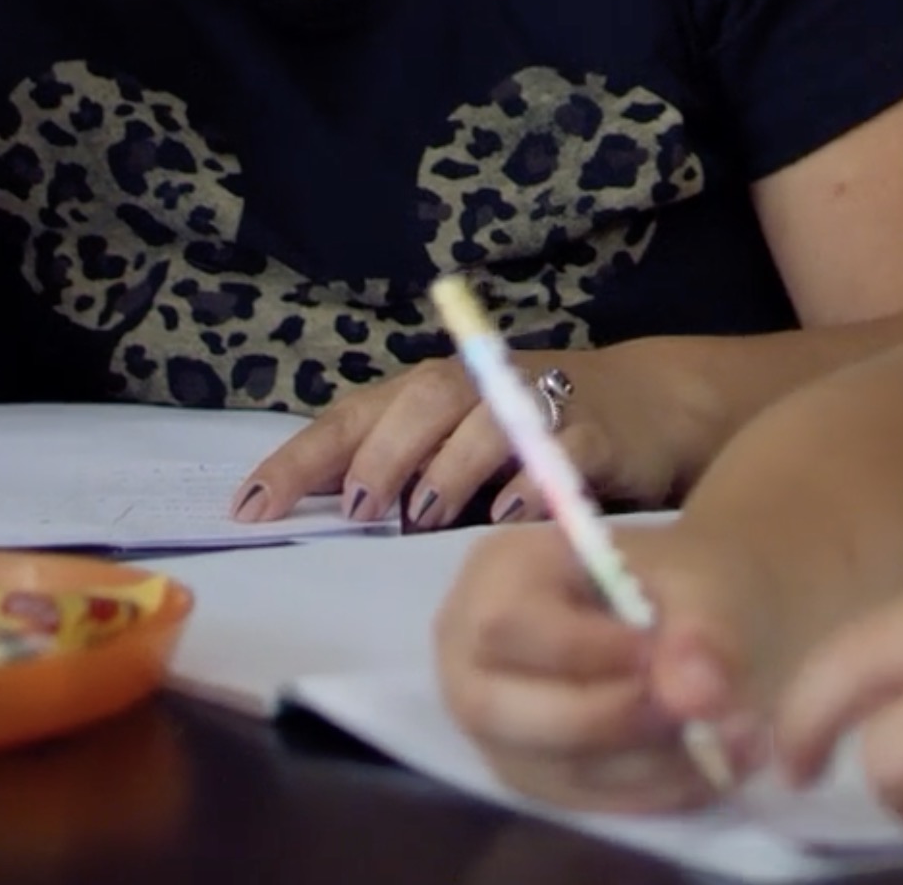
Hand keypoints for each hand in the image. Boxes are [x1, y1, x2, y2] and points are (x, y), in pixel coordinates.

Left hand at [229, 336, 721, 531]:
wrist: (651, 406)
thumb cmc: (530, 437)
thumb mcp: (455, 446)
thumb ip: (395, 471)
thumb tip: (316, 515)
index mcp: (431, 390)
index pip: (351, 417)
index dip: (300, 461)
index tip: (251, 510)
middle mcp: (481, 385)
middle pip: (422, 400)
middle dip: (382, 453)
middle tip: (359, 508)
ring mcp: (543, 402)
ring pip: (487, 419)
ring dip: (448, 467)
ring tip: (423, 516)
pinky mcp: (598, 432)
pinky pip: (560, 451)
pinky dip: (529, 482)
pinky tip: (505, 514)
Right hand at [435, 521, 777, 814]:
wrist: (699, 611)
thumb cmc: (684, 576)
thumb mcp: (704, 577)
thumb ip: (702, 628)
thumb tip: (697, 698)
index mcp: (497, 574)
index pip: (508, 626)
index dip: (586, 651)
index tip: (665, 653)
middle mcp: (470, 656)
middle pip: (505, 712)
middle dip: (612, 719)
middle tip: (702, 708)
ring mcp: (497, 726)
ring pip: (552, 768)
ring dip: (649, 764)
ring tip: (735, 737)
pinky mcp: (536, 776)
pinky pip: (585, 802)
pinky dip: (655, 791)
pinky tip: (717, 767)